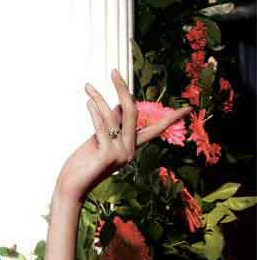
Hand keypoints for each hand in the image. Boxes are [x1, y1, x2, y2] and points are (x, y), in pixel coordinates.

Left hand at [54, 69, 189, 205]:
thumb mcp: (100, 141)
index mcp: (131, 148)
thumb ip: (111, 126)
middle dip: (123, 89)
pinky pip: (102, 126)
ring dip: (99, 99)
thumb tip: (118, 104)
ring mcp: (120, 155)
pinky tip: (88, 101)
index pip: (156, 130)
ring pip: (113, 117)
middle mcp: (129, 152)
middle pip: (132, 112)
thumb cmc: (83, 165)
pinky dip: (95, 111)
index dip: (171, 119)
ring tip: (88, 87)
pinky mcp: (107, 156)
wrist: (71, 188)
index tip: (189, 109)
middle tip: (113, 71)